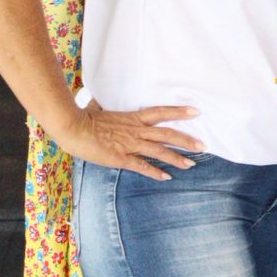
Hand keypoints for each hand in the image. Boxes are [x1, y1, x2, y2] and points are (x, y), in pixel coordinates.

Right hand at [56, 100, 205, 180]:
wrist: (72, 127)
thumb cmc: (83, 117)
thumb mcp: (97, 108)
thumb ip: (103, 106)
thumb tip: (96, 99)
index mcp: (132, 118)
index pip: (161, 112)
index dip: (179, 112)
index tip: (196, 111)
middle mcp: (136, 130)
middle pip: (167, 134)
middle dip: (187, 140)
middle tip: (204, 145)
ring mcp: (130, 144)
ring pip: (160, 151)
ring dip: (177, 158)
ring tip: (192, 163)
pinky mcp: (121, 158)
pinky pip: (142, 166)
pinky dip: (155, 172)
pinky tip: (167, 177)